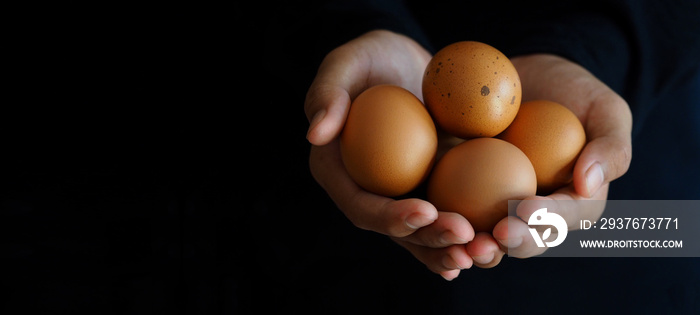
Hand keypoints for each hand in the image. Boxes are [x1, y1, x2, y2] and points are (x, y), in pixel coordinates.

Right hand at [305, 30, 475, 279]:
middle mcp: (368, 191)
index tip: (426, 211)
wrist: (406, 61)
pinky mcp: (430, 188)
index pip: (359, 205)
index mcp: (338, 172)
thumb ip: (327, 92)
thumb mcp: (347, 62)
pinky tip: (489, 243)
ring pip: (423, 232)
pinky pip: (447, 215)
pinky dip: (466, 233)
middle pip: (395, 229)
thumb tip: (315, 133)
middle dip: (429, 239)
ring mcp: (400, 194)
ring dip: (451, 247)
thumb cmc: (372, 58)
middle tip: (463, 235)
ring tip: (481, 252)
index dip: (389, 216)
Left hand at [464, 54, 632, 264]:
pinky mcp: (468, 196)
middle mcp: (538, 216)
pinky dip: (446, 224)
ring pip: (491, 239)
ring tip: (462, 245)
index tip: (525, 207)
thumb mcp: (605, 111)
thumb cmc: (574, 94)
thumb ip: (611, 147)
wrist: (526, 79)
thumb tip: (589, 183)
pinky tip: (431, 220)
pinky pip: (458, 215)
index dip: (548, 218)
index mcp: (575, 205)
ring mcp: (501, 209)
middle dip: (513, 244)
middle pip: (528, 240)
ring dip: (478, 248)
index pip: (565, 218)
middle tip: (494, 235)